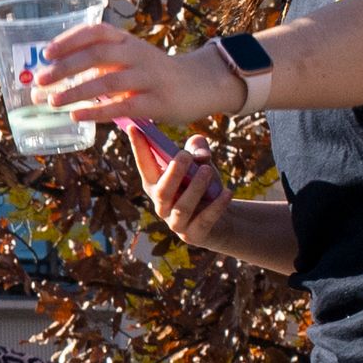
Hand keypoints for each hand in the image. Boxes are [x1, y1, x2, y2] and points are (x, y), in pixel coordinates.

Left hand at [34, 19, 233, 130]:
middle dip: (65, 68)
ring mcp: (148, 78)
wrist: (200, 83)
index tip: (46, 53)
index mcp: (127, 41)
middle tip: (40, 81)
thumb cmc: (154, 73)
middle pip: (97, 55)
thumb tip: (55, 81)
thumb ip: (99, 65)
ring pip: (108, 81)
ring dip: (76, 91)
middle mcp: (137, 54)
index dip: (69, 40)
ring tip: (52, 102)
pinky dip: (98, 111)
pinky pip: (124, 106)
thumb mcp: (130, 58)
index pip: (95, 32)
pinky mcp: (157, 102)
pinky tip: (78, 116)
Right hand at [121, 122, 239, 245]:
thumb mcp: (201, 163)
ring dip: (195, 188)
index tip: (134, 127)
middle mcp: (161, 205)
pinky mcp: (194, 235)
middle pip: (162, 191)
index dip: (138, 148)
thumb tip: (200, 154)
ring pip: (182, 207)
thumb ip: (198, 149)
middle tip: (185, 155)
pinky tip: (227, 192)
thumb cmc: (204, 186)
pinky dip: (216, 206)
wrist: (221, 220)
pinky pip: (204, 220)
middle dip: (173, 173)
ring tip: (207, 170)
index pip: (145, 165)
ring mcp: (176, 223)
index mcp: (156, 184)